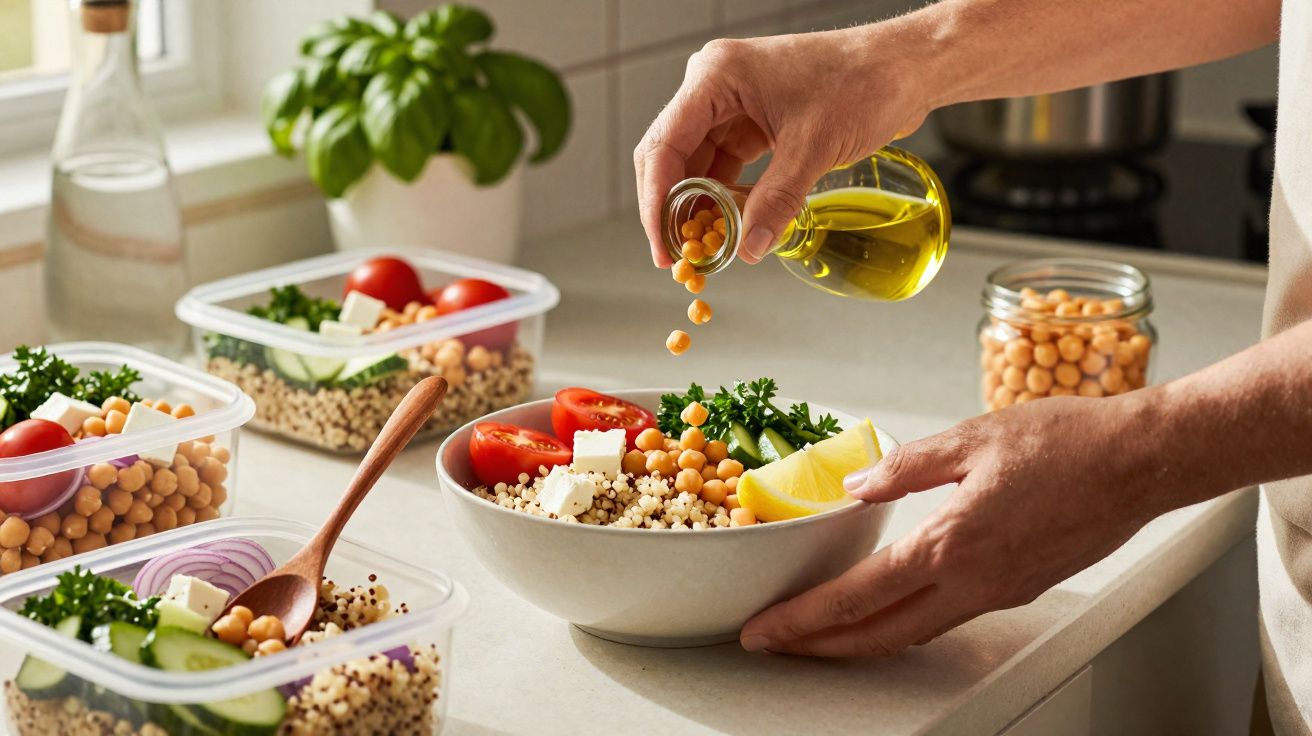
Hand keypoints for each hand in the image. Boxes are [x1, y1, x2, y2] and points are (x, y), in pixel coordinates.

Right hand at [632, 28, 930, 266]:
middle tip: (676, 254)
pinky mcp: (753, 117)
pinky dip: (724, 194)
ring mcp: (733, 101)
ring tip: (703, 246)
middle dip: (673, 207)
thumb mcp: (813, 149)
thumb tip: (749, 248)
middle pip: (671, 154)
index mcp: (717, 77)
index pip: (664, 145)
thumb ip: (776, 201)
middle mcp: (716, 85)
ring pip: (696, 162)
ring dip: (699, 204)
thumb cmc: (863, 82)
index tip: (662, 246)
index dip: (656, 202)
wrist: (904, 68)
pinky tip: (728, 224)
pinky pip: (724, 162)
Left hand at [739, 394, 1169, 656]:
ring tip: (819, 633)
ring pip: (913, 634)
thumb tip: (858, 486)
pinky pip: (948, 619)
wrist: (1142, 462)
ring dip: (859, 640)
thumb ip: (905, 468)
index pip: (857, 596)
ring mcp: (998, 592)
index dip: (803, 619)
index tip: (764, 630)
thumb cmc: (1068, 442)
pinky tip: (888, 609)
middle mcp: (973, 581)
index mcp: (951, 543)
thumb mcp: (971, 438)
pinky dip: (904, 624)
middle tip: (775, 643)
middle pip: (878, 635)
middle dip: (818, 645)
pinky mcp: (1018, 588)